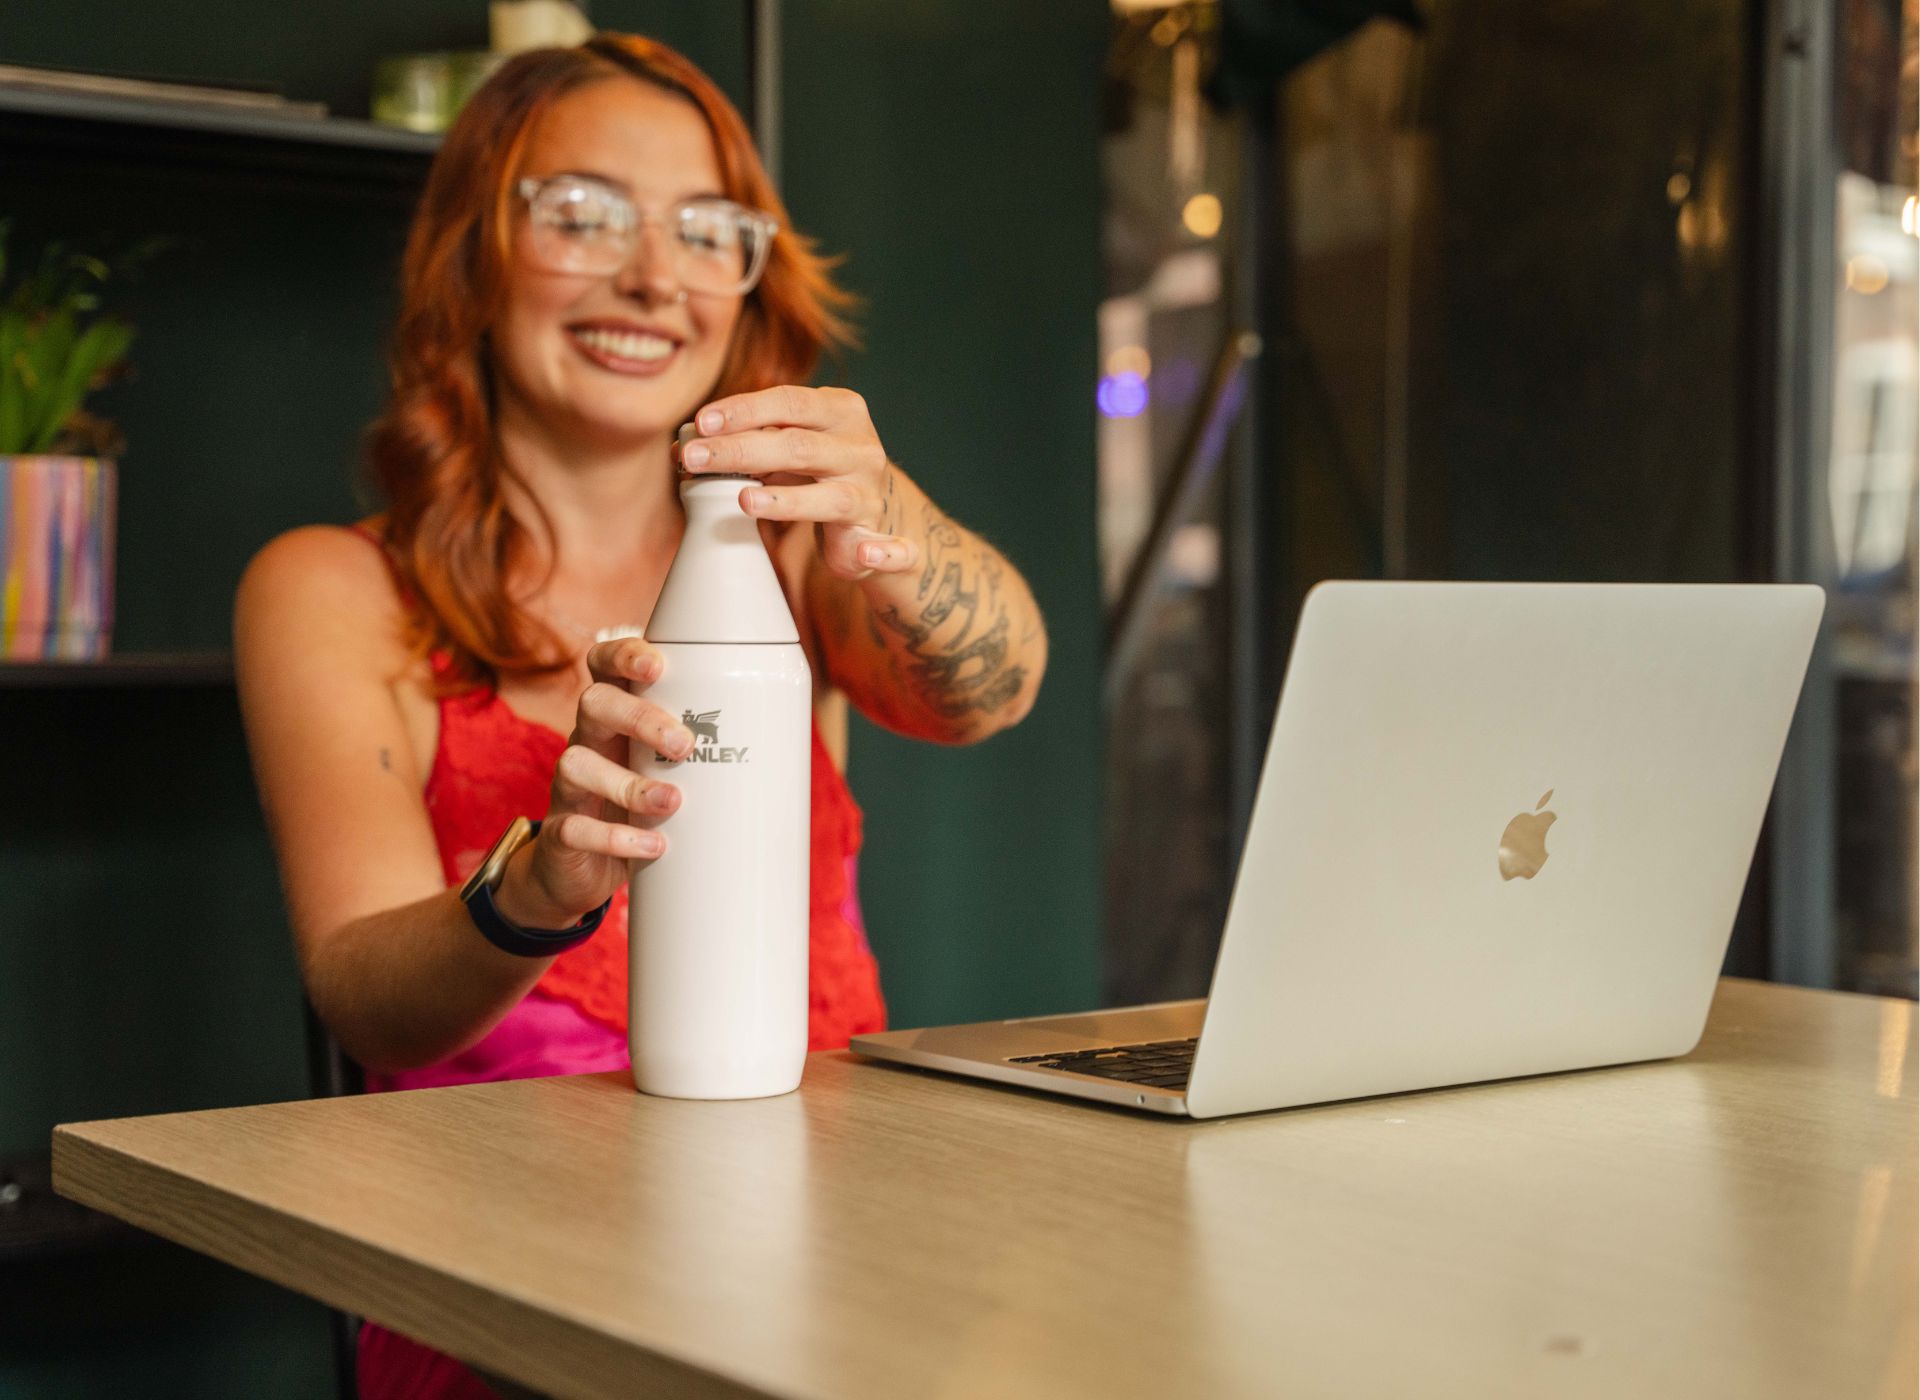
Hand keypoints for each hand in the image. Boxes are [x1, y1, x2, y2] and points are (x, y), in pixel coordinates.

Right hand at [494, 636, 691, 929]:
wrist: (585, 872)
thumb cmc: (643, 810)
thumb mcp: (674, 775)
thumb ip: (710, 756)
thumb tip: (789, 750)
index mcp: (616, 718)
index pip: (605, 665)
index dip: (623, 655)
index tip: (658, 664)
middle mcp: (588, 742)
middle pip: (594, 703)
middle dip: (639, 717)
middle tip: (684, 744)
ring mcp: (570, 787)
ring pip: (577, 764)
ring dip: (628, 784)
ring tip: (673, 802)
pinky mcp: (563, 833)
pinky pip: (575, 828)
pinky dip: (614, 837)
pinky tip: (652, 845)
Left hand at [678, 385, 921, 580]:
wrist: (870, 513)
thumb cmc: (814, 472)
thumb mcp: (782, 449)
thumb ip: (745, 443)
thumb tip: (681, 450)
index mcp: (839, 410)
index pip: (788, 401)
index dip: (744, 410)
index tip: (701, 422)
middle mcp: (860, 446)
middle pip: (797, 445)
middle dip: (741, 450)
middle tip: (694, 458)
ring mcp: (869, 489)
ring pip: (829, 497)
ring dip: (786, 500)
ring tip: (744, 500)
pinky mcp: (872, 531)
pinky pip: (888, 548)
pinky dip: (882, 552)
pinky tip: (866, 555)